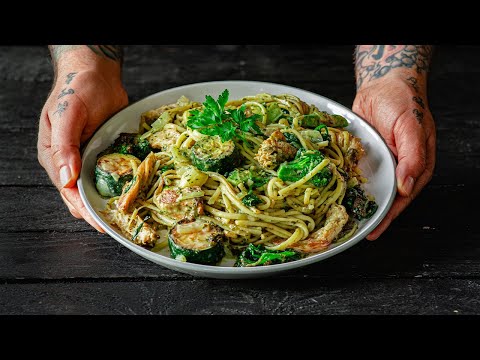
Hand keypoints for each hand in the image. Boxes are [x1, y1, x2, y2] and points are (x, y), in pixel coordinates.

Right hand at [38, 69, 127, 230]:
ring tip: (130, 215)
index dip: (84, 210)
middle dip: (100, 211)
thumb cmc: (77, 89)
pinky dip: (122, 183)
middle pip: (84, 195)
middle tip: (122, 224)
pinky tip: (136, 192)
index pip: (68, 192)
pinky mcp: (106, 152)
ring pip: (99, 187)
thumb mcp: (67, 114)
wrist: (97, 74)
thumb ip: (64, 146)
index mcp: (55, 157)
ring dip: (112, 200)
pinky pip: (114, 172)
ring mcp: (90, 158)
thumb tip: (67, 178)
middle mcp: (72, 162)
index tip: (101, 224)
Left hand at [352, 75, 435, 239]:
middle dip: (370, 215)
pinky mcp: (365, 156)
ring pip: (369, 188)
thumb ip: (412, 157)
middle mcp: (397, 168)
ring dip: (357, 203)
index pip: (402, 198)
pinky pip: (356, 173)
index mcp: (416, 167)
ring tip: (342, 220)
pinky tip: (335, 194)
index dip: (388, 216)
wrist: (383, 84)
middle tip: (353, 232)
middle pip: (385, 198)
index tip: (374, 231)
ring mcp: (381, 163)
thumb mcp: (411, 128)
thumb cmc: (403, 102)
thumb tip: (406, 187)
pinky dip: (347, 184)